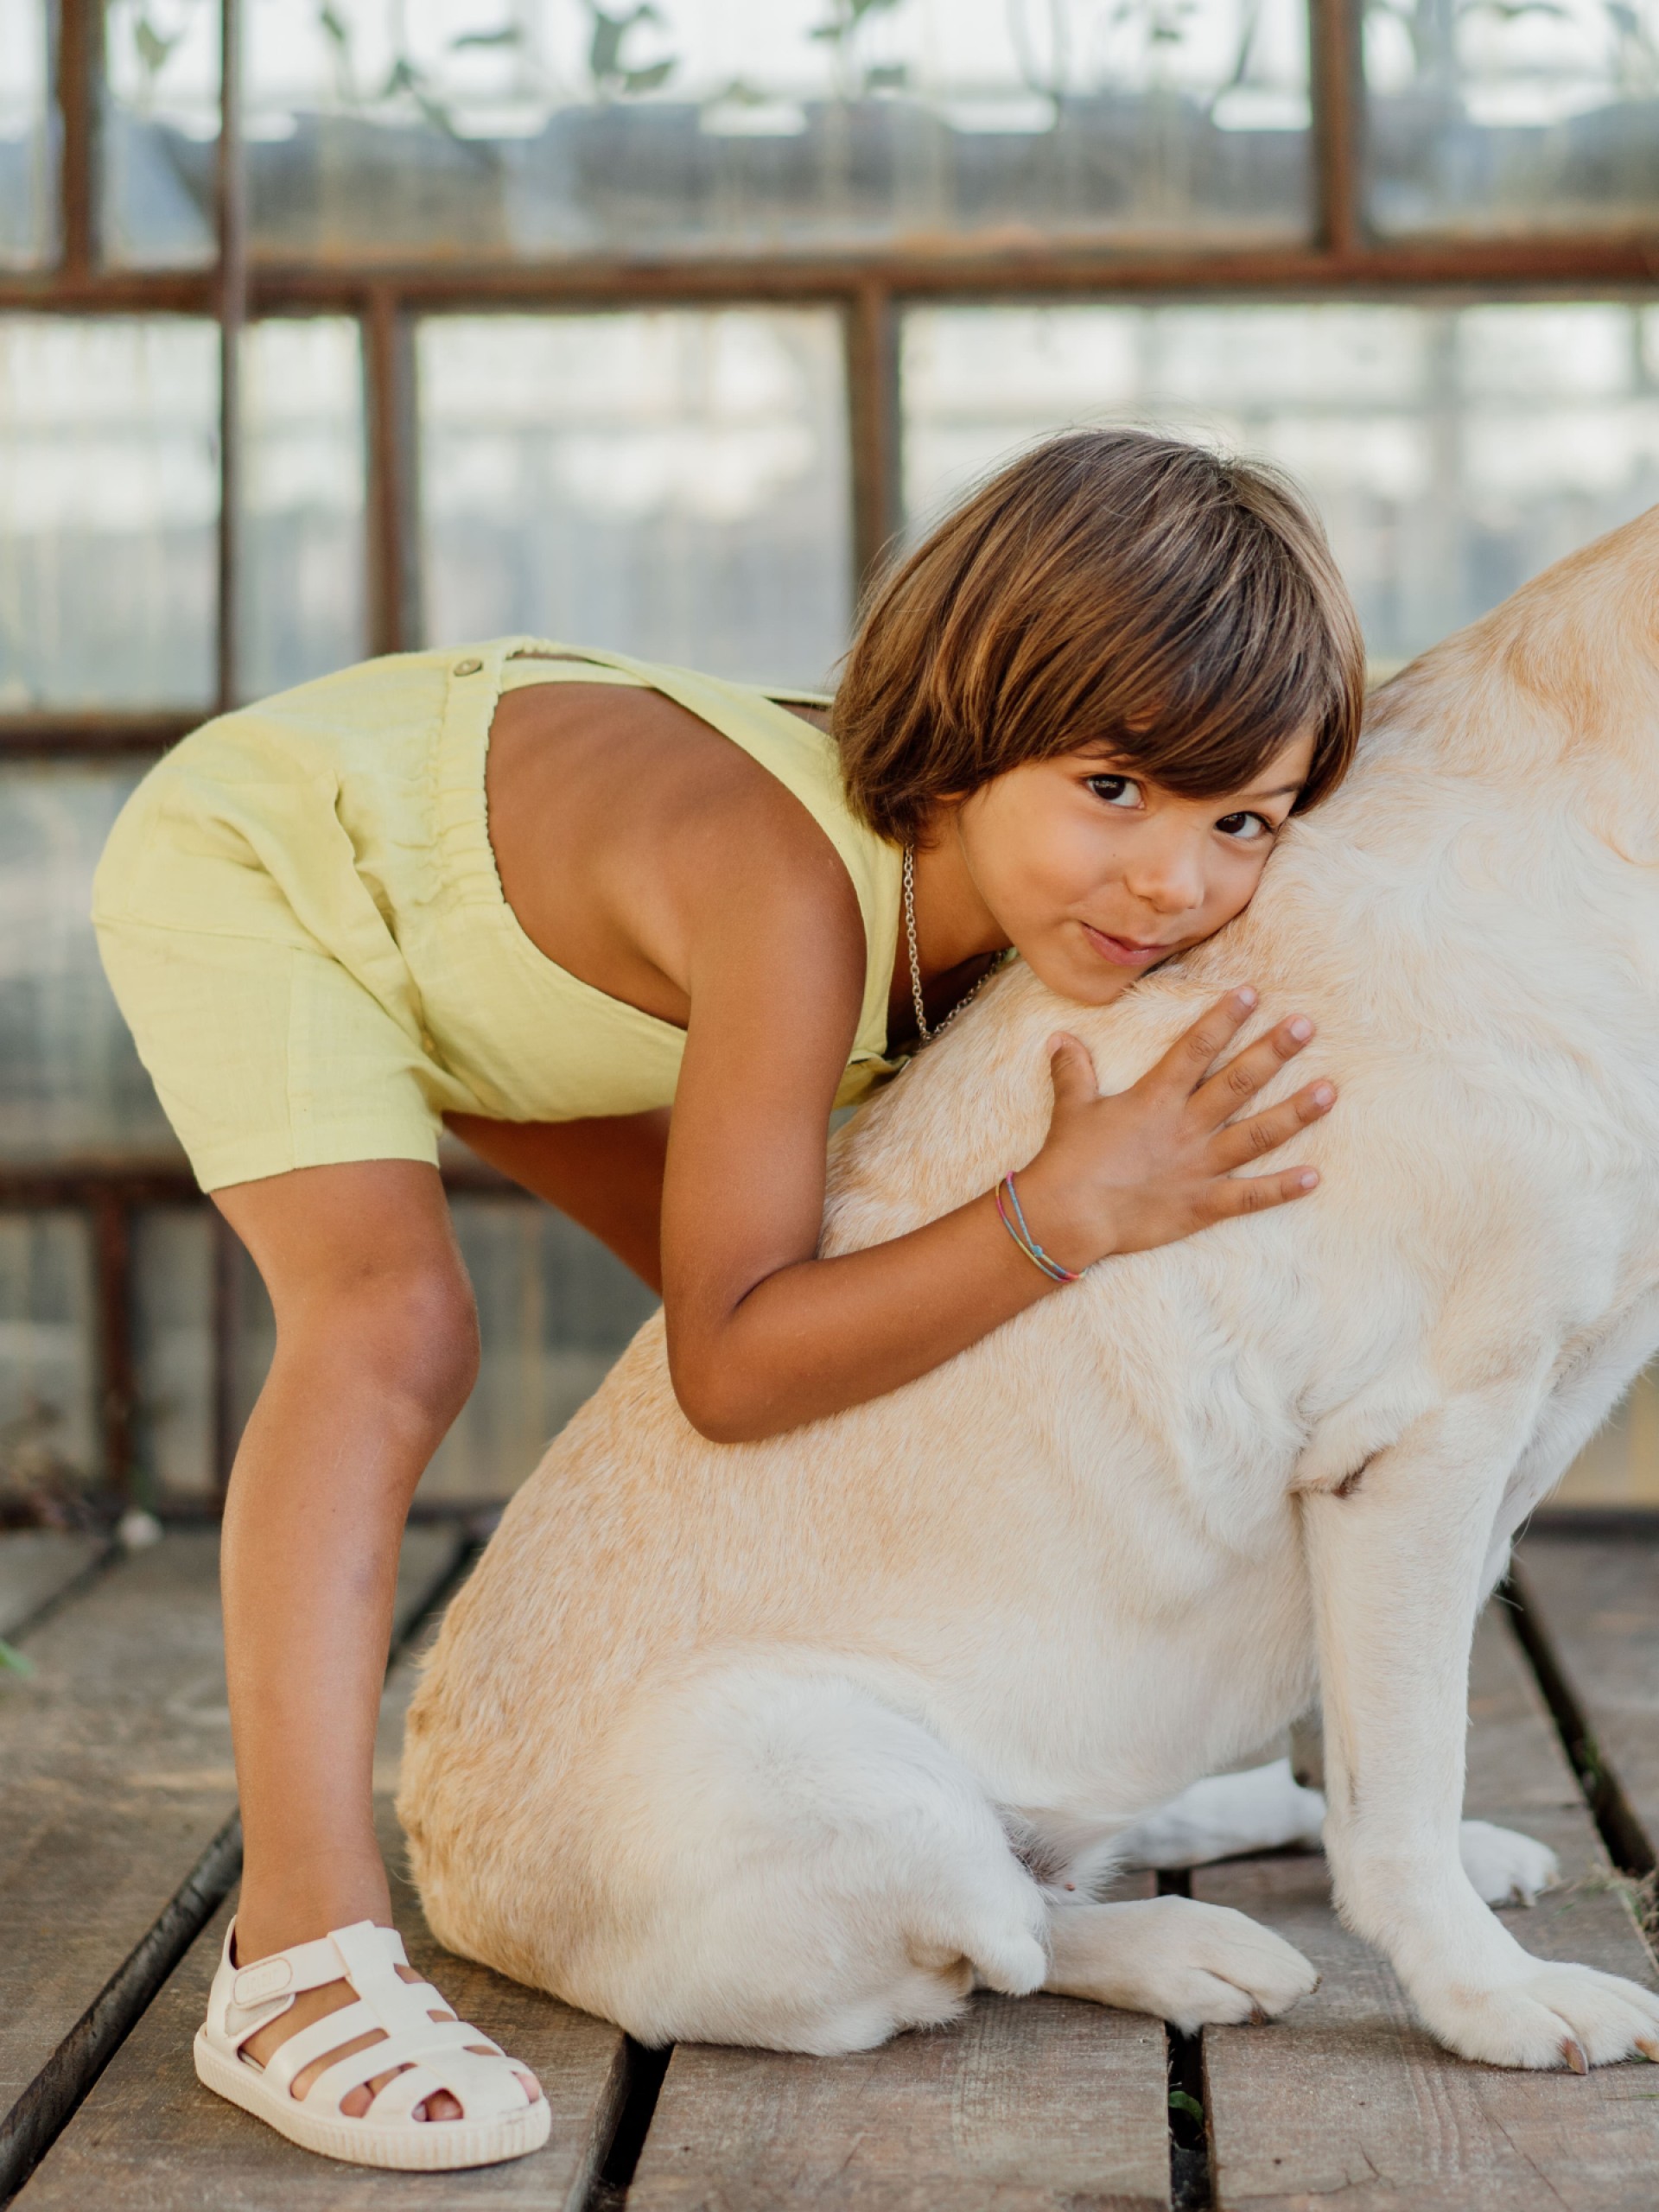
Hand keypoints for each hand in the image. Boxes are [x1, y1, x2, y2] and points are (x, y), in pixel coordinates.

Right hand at [1017, 987, 1334, 1269]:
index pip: (1197, 1049)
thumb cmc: (1068, 1161)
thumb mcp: (1072, 1109)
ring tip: (1330, 1091)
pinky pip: (1249, 1196)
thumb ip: (1073, 1072)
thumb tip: (1061, 1039)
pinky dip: (1282, 1188)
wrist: (1067, 1217)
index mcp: (1155, 1099)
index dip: (1225, 1019)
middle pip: (1238, 1083)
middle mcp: (1185, 1127)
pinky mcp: (1202, 1205)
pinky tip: (1314, 1176)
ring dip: (1295, 1113)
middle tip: (1307, 1026)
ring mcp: (1198, 1167)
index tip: (1253, 993)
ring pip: (1256, 1135)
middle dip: (1274, 1052)